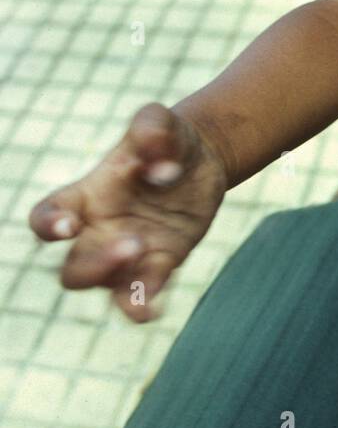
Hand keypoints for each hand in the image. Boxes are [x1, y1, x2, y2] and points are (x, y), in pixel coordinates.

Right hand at [28, 102, 228, 322]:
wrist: (201, 159)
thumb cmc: (167, 138)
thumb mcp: (160, 120)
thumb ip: (152, 129)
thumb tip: (161, 170)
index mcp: (86, 195)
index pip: (47, 216)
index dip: (48, 226)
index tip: (67, 226)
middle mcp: (98, 231)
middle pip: (73, 269)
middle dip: (95, 265)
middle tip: (133, 242)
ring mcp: (127, 252)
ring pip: (102, 286)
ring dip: (119, 282)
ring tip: (146, 260)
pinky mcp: (159, 264)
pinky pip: (141, 294)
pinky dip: (142, 305)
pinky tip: (152, 307)